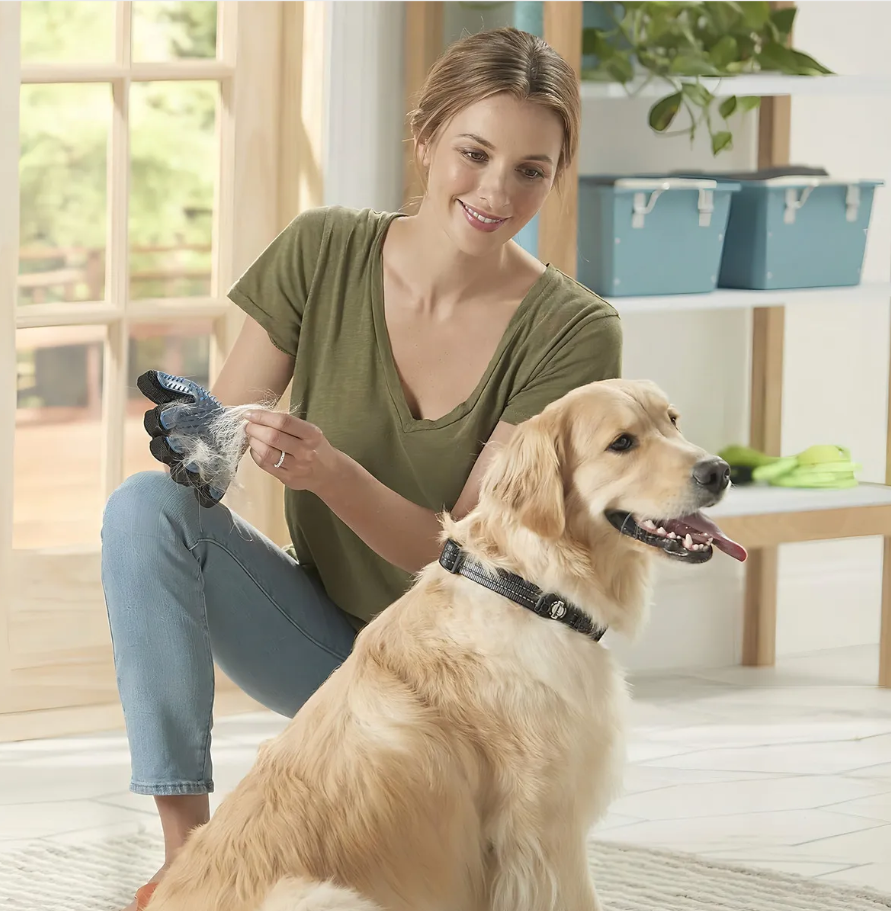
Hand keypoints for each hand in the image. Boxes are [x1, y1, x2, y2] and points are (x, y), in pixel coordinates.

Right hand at [137, 370, 228, 507]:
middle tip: (176, 444)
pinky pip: (204, 492)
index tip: (167, 418)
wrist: (228, 427)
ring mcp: (189, 467)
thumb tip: (145, 377)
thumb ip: (168, 387)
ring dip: (187, 472)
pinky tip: (213, 492)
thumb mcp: (189, 394)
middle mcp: (173, 451)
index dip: (158, 423)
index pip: (154, 427)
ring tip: (194, 467)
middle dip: (169, 449)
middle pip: (163, 454)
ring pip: (181, 475)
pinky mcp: (208, 480)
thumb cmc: (202, 409)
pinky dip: (207, 494)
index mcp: (164, 430)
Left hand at [243, 410, 339, 495]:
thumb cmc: (315, 447)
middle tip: (248, 425)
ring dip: (253, 442)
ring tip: (251, 436)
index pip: (284, 422)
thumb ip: (288, 424)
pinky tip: (256, 448)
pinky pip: (265, 465)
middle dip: (254, 429)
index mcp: (312, 435)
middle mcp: (305, 451)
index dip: (263, 416)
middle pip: (273, 437)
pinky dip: (255, 454)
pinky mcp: (288, 478)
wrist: (328, 473)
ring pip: (266, 453)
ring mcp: (296, 467)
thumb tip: (259, 416)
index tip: (249, 413)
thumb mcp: (310, 431)